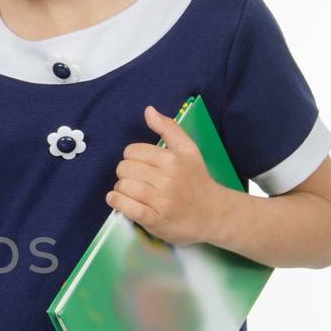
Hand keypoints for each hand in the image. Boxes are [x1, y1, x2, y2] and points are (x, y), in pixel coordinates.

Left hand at [107, 105, 229, 246]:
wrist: (213, 213)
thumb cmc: (196, 179)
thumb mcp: (188, 149)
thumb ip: (169, 128)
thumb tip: (148, 110)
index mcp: (172, 159)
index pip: (132, 151)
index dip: (133, 158)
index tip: (141, 165)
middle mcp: (166, 178)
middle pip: (124, 168)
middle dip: (126, 173)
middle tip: (137, 180)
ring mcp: (160, 200)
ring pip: (122, 186)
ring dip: (121, 189)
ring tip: (132, 192)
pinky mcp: (154, 220)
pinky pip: (126, 207)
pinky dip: (117, 202)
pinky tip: (117, 200)